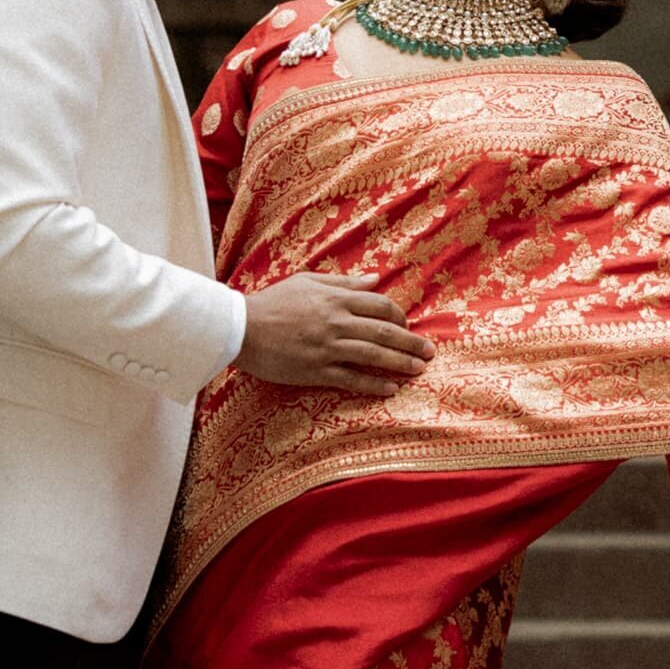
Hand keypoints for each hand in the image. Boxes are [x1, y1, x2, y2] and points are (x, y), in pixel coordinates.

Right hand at [238, 274, 433, 392]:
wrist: (240, 328)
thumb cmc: (273, 302)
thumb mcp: (308, 282)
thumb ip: (343, 283)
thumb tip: (375, 279)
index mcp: (335, 299)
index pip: (379, 305)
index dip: (399, 316)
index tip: (407, 326)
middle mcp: (336, 322)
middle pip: (384, 331)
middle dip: (410, 343)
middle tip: (429, 352)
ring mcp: (327, 348)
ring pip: (373, 355)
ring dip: (400, 363)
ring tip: (418, 370)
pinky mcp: (316, 370)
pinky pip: (352, 379)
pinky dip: (373, 384)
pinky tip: (390, 389)